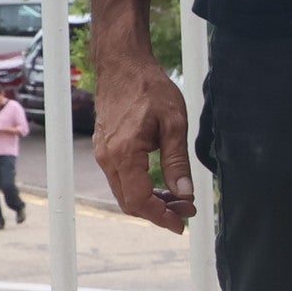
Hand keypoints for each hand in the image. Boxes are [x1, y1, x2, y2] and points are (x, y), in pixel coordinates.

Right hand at [93, 53, 194, 231]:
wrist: (123, 67)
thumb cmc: (150, 89)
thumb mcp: (174, 123)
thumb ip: (177, 162)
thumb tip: (184, 193)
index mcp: (124, 154)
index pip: (139, 200)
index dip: (160, 216)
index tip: (182, 223)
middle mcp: (108, 158)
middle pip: (129, 202)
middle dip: (158, 212)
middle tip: (187, 211)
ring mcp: (104, 154)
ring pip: (125, 192)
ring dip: (151, 201)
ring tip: (180, 199)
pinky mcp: (106, 149)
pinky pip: (122, 179)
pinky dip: (141, 188)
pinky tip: (163, 185)